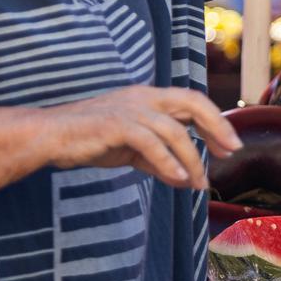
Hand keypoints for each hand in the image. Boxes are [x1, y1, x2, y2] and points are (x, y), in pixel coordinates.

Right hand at [43, 86, 241, 189]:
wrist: (48, 137)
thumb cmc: (89, 140)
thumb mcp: (132, 149)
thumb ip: (160, 160)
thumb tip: (186, 179)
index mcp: (150, 98)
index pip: (194, 101)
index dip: (217, 122)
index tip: (230, 146)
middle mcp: (143, 97)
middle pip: (193, 103)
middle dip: (217, 127)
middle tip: (232, 152)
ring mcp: (129, 109)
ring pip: (174, 130)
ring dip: (191, 159)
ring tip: (198, 183)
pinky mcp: (114, 125)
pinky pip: (150, 143)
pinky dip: (168, 162)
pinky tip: (179, 179)